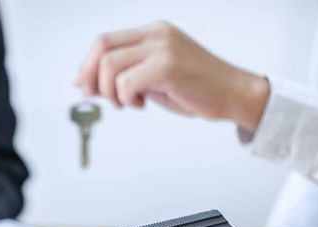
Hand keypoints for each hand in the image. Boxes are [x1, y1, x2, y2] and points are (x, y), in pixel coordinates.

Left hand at [76, 21, 269, 133]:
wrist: (233, 94)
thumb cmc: (195, 87)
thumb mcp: (152, 76)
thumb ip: (124, 73)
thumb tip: (85, 82)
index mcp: (152, 32)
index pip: (104, 41)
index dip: (87, 65)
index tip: (84, 86)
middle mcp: (156, 34)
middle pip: (101, 47)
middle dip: (91, 77)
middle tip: (99, 97)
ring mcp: (163, 47)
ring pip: (110, 65)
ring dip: (110, 92)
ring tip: (127, 102)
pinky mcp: (168, 65)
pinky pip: (126, 82)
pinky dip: (125, 98)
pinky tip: (140, 104)